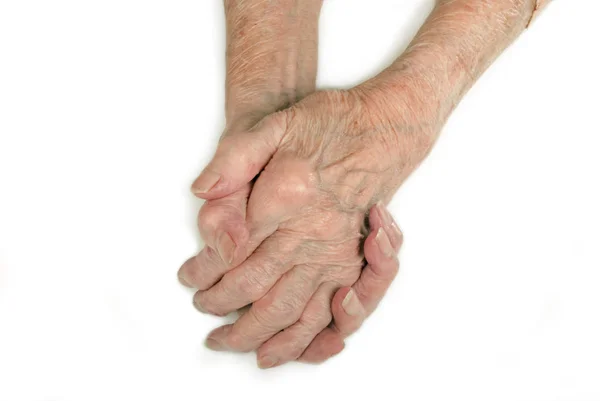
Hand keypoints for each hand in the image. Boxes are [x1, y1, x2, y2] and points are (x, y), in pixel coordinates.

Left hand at [182, 87, 434, 362]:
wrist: (379, 129)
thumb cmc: (324, 126)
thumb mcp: (271, 125)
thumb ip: (233, 159)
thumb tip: (203, 195)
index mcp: (284, 200)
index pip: (230, 252)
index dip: (203, 272)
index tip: (188, 278)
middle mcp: (312, 235)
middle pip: (255, 292)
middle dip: (221, 309)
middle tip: (204, 310)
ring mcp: (336, 254)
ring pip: (288, 313)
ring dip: (254, 334)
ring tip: (229, 340)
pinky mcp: (354, 263)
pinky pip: (329, 315)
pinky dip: (305, 340)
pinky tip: (286, 349)